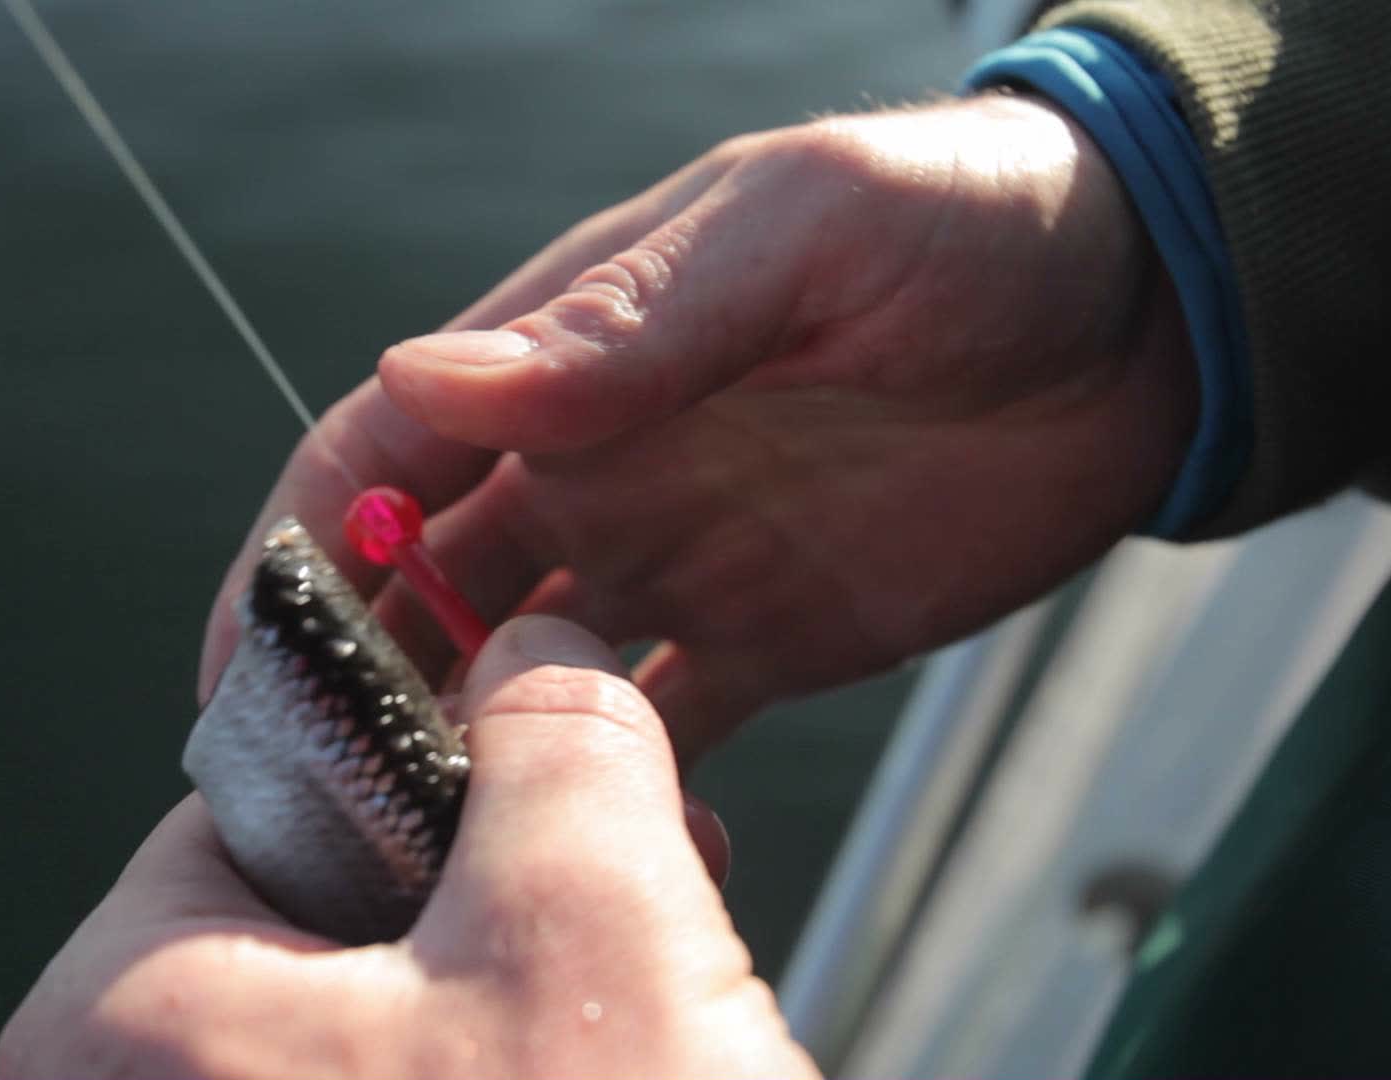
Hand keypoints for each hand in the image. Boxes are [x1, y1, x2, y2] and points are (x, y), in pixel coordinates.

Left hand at [0, 616, 816, 1078]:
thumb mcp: (598, 922)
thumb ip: (556, 738)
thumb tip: (538, 649)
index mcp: (119, 1028)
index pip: (260, 803)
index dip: (432, 765)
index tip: (550, 770)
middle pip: (326, 923)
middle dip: (504, 887)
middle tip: (648, 875)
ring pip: (376, 1035)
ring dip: (525, 988)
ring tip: (667, 985)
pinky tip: (623, 1067)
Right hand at [199, 93, 1194, 760]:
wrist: (1142, 314)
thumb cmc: (964, 220)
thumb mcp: (796, 233)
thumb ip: (625, 319)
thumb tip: (431, 377)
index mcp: (569, 355)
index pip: (386, 450)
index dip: (305, 546)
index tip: (249, 653)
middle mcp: (594, 466)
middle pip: (425, 586)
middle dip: (360, 674)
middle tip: (330, 785)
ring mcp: (670, 557)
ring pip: (517, 674)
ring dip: (466, 748)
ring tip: (438, 842)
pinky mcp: (761, 639)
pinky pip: (658, 736)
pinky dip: (616, 797)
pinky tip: (602, 856)